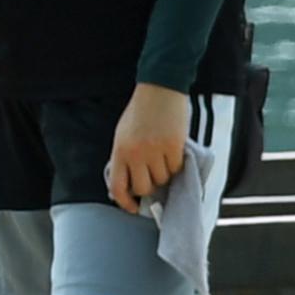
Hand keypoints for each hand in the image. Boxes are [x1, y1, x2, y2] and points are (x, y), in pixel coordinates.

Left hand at [106, 83, 191, 213]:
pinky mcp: (173, 146)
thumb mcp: (122, 135)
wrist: (160, 87)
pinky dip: (176, 163)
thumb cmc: (140, 111)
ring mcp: (155, 150)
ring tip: (162, 156)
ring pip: (162, 179)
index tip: (133, 207)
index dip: (125, 202)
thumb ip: (123, 158)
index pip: (118, 187)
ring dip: (164, 172)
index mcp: (119, 151)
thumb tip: (127, 184)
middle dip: (149, 186)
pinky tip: (172, 149)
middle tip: (153, 175)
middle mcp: (136, 154)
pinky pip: (176, 168)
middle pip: (144, 188)